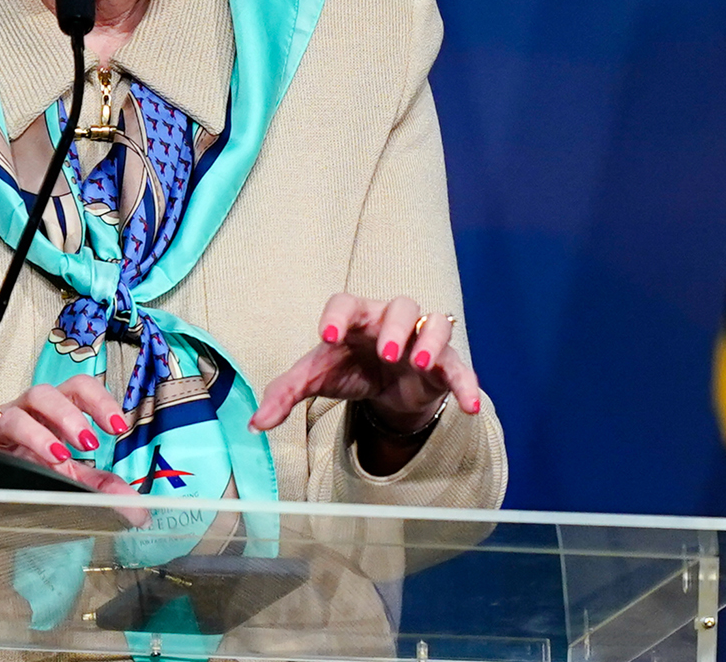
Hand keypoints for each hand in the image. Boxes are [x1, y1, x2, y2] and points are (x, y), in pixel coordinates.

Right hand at [0, 376, 143, 496]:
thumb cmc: (29, 471)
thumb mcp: (70, 479)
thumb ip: (101, 487)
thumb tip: (137, 508)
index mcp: (57, 411)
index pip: (81, 389)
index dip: (101, 400)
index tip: (119, 426)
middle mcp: (36, 408)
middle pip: (60, 386)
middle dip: (78, 409)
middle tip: (92, 441)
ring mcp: (13, 416)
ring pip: (34, 396)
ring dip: (55, 422)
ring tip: (66, 453)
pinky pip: (7, 422)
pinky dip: (31, 437)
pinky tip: (44, 458)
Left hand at [249, 292, 486, 434]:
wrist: (385, 386)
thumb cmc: (349, 368)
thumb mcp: (316, 378)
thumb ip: (285, 394)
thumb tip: (255, 423)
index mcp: (354, 318)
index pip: (345, 302)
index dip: (337, 315)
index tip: (326, 335)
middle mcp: (390, 320)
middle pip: (399, 307)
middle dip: (394, 327)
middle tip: (387, 353)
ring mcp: (421, 339)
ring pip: (435, 324)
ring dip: (430, 341)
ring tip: (419, 362)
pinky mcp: (444, 364)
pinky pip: (460, 367)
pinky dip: (466, 383)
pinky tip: (470, 405)